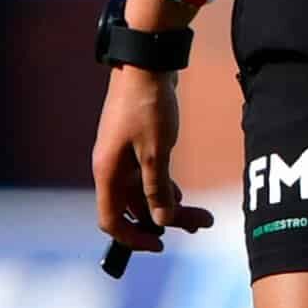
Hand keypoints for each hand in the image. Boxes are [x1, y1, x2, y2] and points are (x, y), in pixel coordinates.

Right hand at [91, 66, 214, 254]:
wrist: (147, 62)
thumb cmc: (148, 107)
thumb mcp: (156, 153)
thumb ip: (157, 190)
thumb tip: (161, 222)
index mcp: (107, 173)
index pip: (111, 220)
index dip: (134, 238)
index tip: (161, 245)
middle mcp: (111, 167)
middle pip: (133, 208)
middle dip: (165, 221)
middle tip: (200, 225)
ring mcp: (122, 155)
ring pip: (143, 192)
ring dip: (168, 204)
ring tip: (200, 215)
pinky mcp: (135, 143)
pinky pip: (147, 176)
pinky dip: (164, 186)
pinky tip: (181, 194)